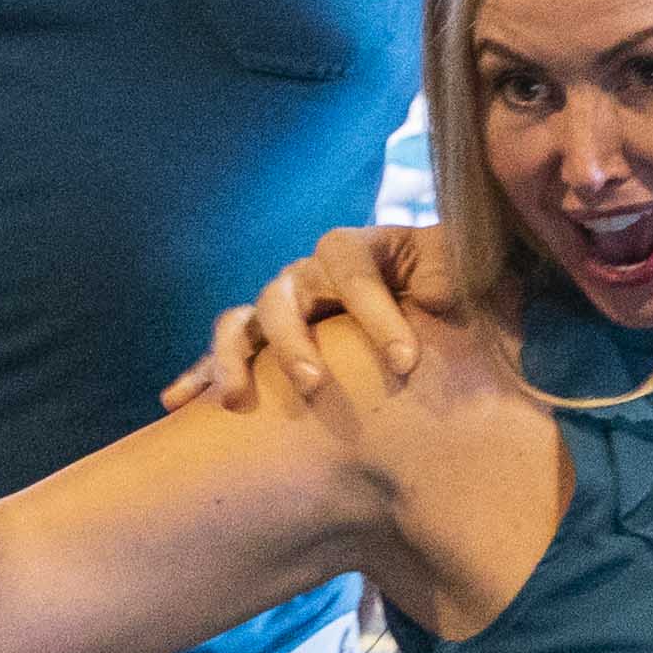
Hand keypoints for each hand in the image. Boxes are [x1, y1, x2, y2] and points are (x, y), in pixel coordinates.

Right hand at [155, 221, 456, 417]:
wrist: (453, 322)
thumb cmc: (464, 301)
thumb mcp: (477, 282)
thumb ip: (473, 272)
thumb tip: (459, 283)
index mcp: (363, 250)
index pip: (351, 265)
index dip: (373, 310)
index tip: (404, 361)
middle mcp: (313, 275)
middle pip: (283, 292)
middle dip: (294, 341)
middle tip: (315, 386)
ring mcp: (284, 309)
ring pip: (243, 320)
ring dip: (234, 358)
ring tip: (236, 401)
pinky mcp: (268, 346)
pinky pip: (225, 354)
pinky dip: (199, 375)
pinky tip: (175, 403)